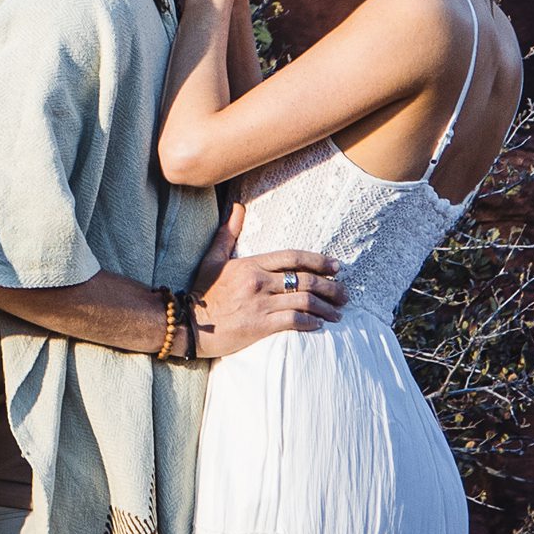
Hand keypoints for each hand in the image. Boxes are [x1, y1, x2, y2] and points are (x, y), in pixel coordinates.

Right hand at [192, 247, 343, 356]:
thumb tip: (238, 207)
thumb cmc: (202, 291)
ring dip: (325, 307)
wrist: (188, 324)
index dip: (318, 260)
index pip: (292, 257)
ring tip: (337, 313)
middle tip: (345, 293)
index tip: (337, 266)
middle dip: (330, 286)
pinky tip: (319, 324)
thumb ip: (227, 233)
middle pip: (304, 279)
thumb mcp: (212, 259)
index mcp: (251, 264)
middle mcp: (259, 282)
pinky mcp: (259, 326)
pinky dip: (310, 322)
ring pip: (303, 301)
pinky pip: (293, 321)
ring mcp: (260, 304)